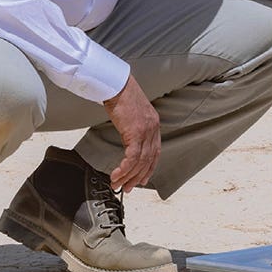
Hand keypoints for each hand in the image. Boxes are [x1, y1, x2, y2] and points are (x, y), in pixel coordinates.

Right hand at [102, 75, 160, 192]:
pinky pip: (132, 157)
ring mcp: (146, 131)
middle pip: (149, 160)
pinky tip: (116, 175)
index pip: (155, 151)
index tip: (142, 179)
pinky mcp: (136, 132)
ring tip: (118, 185)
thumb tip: (128, 137)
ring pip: (140, 162)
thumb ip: (134, 126)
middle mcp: (153, 128)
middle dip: (137, 176)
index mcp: (154, 124)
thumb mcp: (132, 113)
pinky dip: (124, 169)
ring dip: (128, 176)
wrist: (116, 84)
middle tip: (127, 188)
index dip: (149, 168)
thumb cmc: (120, 95)